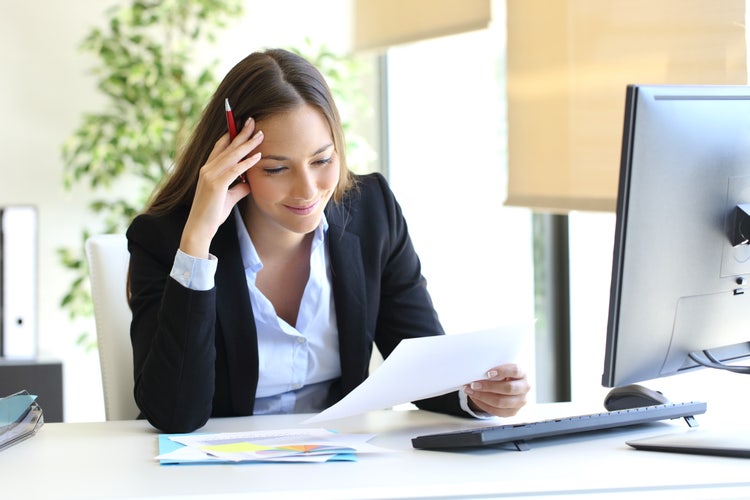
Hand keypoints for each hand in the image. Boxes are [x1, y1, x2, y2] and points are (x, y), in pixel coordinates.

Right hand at [181, 118, 263, 257]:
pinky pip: (234, 170)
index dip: (231, 134)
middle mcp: (207, 168)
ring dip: (247, 143)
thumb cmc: (212, 214)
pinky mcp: (216, 184)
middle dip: (240, 132)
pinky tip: (258, 156)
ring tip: (260, 134)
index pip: (220, 146)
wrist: (200, 229)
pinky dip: (247, 162)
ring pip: (232, 155)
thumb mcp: (229, 197)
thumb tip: (250, 183)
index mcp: (208, 169)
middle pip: (227, 146)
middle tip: (253, 121)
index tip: (242, 125)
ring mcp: (210, 175)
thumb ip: (239, 188)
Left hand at [463, 363, 528, 416]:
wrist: (506, 386)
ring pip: (501, 402)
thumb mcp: (501, 368)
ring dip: (482, 396)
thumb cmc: (501, 374)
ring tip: (470, 391)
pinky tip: (475, 397)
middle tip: (474, 384)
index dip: (502, 372)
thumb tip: (476, 369)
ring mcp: (520, 401)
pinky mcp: (513, 412)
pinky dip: (483, 404)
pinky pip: (496, 411)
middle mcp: (524, 387)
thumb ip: (494, 368)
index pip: (515, 371)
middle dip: (488, 387)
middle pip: (508, 389)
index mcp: (522, 373)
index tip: (488, 373)